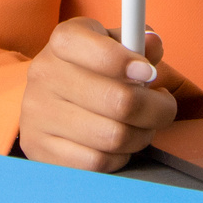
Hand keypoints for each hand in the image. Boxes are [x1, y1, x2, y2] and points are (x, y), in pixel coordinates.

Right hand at [18, 18, 202, 170]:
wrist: (47, 97)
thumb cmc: (89, 67)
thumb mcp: (111, 43)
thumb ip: (135, 40)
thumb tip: (153, 44)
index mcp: (65, 40)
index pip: (99, 51)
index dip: (129, 64)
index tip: (150, 74)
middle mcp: (45, 74)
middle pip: (119, 101)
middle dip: (155, 109)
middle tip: (163, 106)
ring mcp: (38, 114)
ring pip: (113, 137)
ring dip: (141, 135)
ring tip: (143, 125)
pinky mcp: (40, 149)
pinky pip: (97, 162)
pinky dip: (119, 157)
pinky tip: (119, 144)